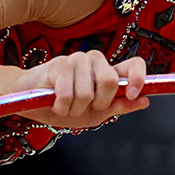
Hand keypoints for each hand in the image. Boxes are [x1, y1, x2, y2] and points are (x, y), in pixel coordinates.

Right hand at [14, 51, 148, 127]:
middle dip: (98, 103)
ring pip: (87, 92)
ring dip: (75, 108)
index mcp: (107, 72)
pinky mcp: (59, 64)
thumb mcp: (95, 113)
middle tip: (85, 107)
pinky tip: (55, 103)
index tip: (134, 94)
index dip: (139, 77)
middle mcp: (95, 61)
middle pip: (110, 81)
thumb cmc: (63, 106)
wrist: (30, 102)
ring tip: (66, 105)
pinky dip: (61, 107)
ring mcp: (77, 60)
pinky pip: (67, 94)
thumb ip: (118, 106)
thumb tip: (144, 101)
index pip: (134, 64)